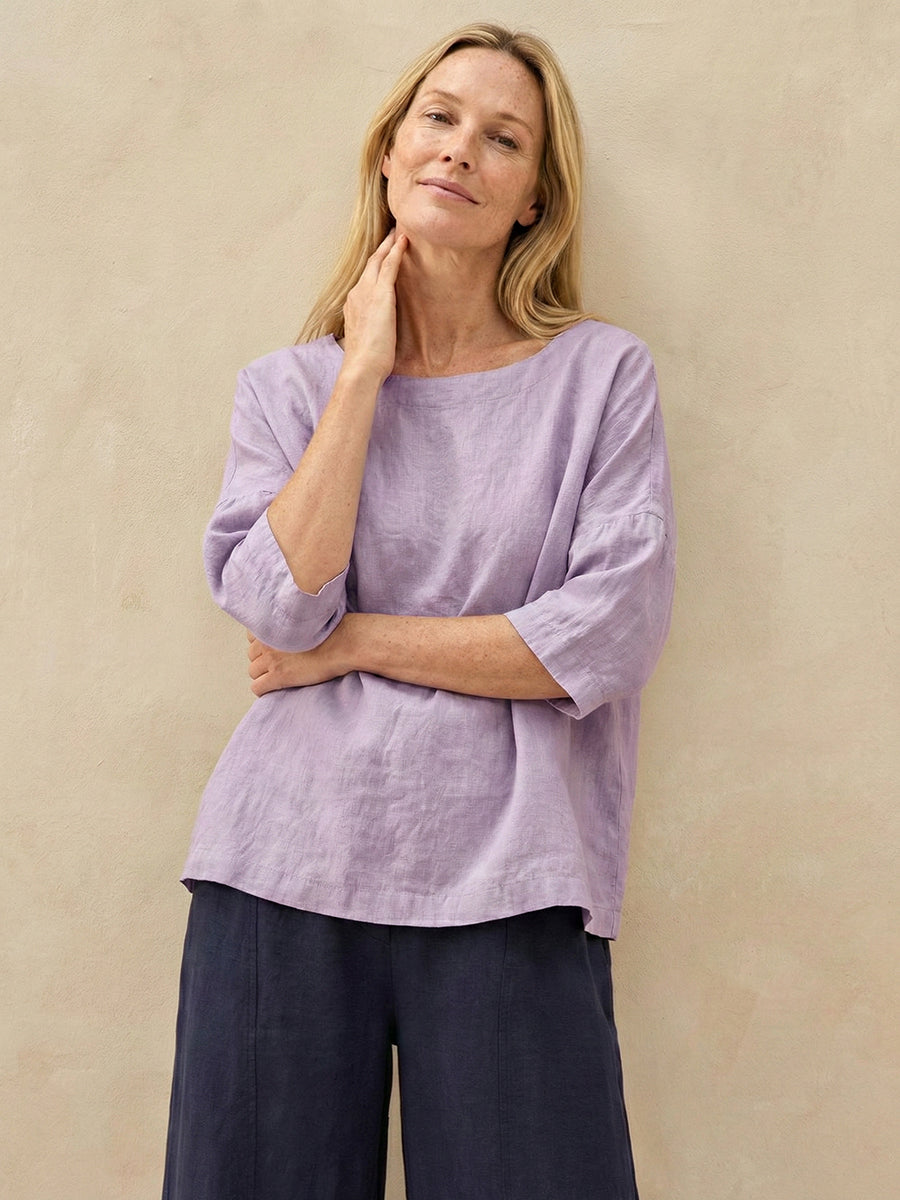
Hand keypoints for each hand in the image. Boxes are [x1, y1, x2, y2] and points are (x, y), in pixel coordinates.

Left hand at [246, 623, 350, 696]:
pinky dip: (263, 689)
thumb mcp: (304, 621)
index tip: (275, 649)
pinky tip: (276, 688)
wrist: (341, 644)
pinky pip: (257, 687)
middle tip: (280, 664)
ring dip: (263, 674)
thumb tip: (287, 633)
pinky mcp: (278, 676)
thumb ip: (289, 625)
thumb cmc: (331, 632)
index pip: (252, 637)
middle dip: (263, 660)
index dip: (263, 645)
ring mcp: (271, 659)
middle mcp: (267, 641)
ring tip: (280, 676)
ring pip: (253, 671)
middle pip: (251, 655)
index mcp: (273, 625)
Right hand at [341, 228, 407, 383]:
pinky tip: (404, 241)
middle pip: (370, 263)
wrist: (362, 366)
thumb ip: (372, 326)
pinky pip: (389, 267)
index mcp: (353, 303)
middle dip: (381, 247)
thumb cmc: (366, 360)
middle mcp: (357, 293)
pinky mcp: (380, 295)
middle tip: (392, 232)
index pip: (366, 277)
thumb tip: (380, 328)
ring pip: (378, 260)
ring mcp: (367, 292)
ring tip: (400, 231)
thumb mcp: (367, 337)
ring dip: (389, 244)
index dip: (375, 263)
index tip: (382, 253)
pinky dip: (396, 252)